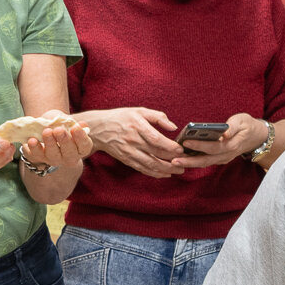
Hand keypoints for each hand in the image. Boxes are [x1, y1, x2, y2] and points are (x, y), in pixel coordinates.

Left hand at [20, 122, 93, 170]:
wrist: (47, 134)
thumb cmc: (61, 126)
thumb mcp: (66, 122)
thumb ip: (69, 122)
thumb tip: (74, 123)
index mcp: (80, 148)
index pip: (84, 146)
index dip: (81, 137)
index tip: (76, 127)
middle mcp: (68, 157)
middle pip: (69, 152)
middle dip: (64, 140)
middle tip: (59, 130)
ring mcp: (53, 159)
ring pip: (52, 154)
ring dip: (49, 143)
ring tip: (46, 131)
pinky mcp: (39, 158)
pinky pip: (35, 155)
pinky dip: (33, 148)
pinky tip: (31, 140)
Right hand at [71, 107, 187, 177]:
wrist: (100, 129)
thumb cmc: (122, 118)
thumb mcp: (139, 111)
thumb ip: (158, 117)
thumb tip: (173, 127)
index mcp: (137, 126)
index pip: (156, 139)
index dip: (169, 146)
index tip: (180, 149)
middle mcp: (133, 140)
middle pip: (155, 153)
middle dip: (172, 160)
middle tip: (185, 162)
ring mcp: (129, 152)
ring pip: (150, 164)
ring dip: (166, 170)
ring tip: (179, 171)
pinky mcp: (126, 159)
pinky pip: (142, 169)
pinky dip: (155, 173)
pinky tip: (165, 174)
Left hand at [179, 112, 266, 167]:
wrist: (256, 137)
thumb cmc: (247, 126)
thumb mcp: (243, 121)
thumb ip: (233, 127)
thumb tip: (223, 132)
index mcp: (232, 145)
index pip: (213, 147)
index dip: (199, 146)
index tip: (186, 142)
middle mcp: (226, 155)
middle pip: (206, 160)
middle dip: (189, 161)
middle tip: (174, 160)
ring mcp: (222, 159)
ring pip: (204, 163)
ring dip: (189, 163)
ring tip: (174, 160)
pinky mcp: (219, 159)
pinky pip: (205, 161)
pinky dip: (193, 161)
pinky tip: (182, 158)